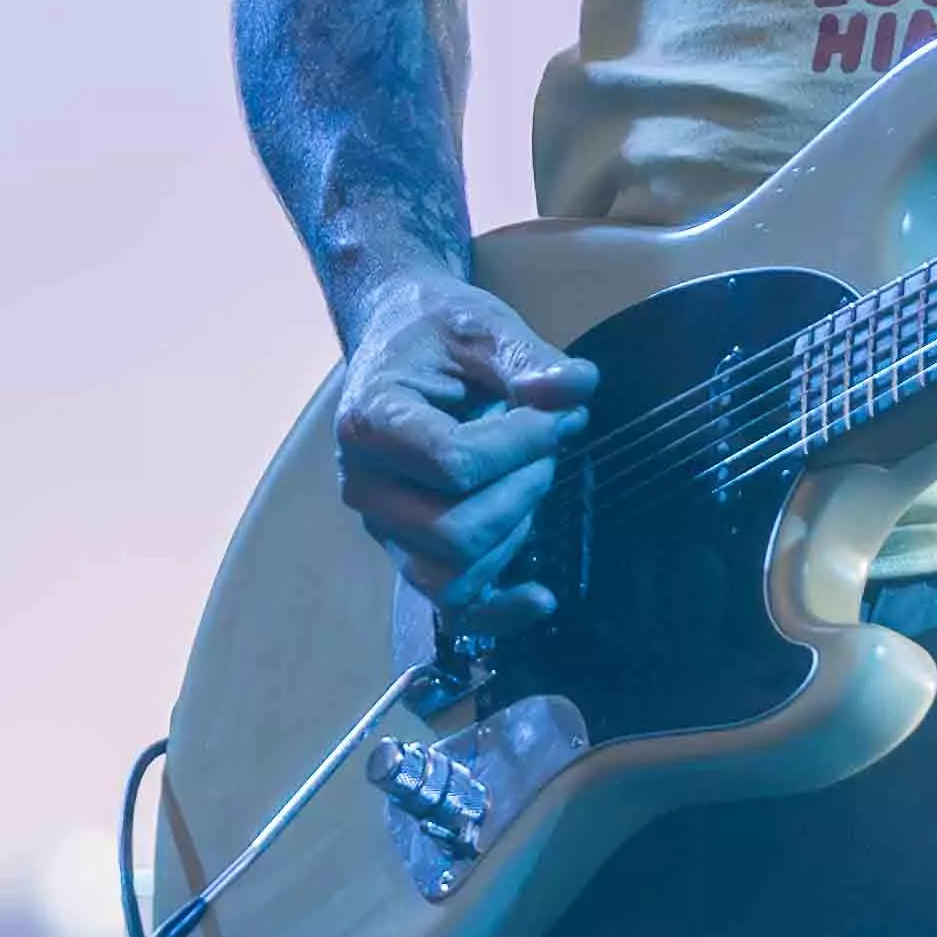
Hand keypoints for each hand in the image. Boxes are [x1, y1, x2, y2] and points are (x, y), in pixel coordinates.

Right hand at [326, 269, 599, 608]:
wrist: (401, 338)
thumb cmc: (437, 329)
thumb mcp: (484, 325)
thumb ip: (530, 359)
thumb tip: (573, 394)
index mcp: (370, 421)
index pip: (454, 464)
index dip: (524, 443)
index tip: (556, 411)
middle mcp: (363, 484)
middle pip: (456, 532)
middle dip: (524, 488)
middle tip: (549, 441)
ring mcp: (383, 525)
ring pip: (453, 575)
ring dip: (514, 533)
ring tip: (529, 479)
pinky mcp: (409, 548)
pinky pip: (451, 607)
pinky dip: (500, 611)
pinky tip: (541, 597)